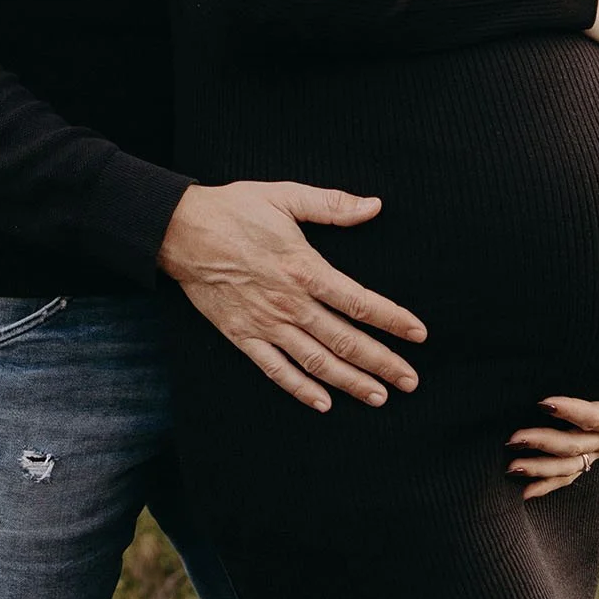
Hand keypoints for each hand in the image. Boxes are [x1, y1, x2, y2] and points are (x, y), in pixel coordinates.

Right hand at [159, 181, 425, 412]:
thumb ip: (332, 205)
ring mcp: (265, 324)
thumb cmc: (235, 209)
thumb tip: (374, 206)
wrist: (180, 231)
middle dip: (381, 362)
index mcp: (304, 268)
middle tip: (410, 381)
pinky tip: (323, 403)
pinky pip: (275, 370)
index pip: (359, 302)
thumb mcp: (285, 196)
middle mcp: (289, 303)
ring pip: (316, 361)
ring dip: (350, 381)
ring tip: (379, 396)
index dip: (392, 319)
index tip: (418, 334)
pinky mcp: (242, 336)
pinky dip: (300, 389)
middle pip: (344, 340)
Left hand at [505, 338, 598, 498]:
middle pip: (577, 445)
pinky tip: (525, 490)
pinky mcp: (598, 448)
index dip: (571, 412)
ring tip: (511, 467)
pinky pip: (573, 471)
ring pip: (571, 464)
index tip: (544, 402)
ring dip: (541, 468)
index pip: (598, 417)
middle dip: (543, 444)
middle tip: (513, 438)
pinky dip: (549, 482)